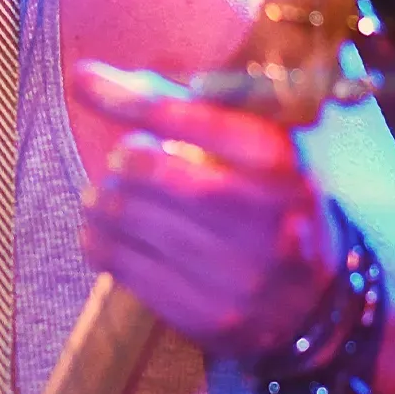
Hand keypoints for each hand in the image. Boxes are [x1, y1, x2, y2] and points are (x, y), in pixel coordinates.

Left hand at [72, 60, 342, 363]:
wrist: (309, 303)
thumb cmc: (265, 205)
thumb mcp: (249, 149)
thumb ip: (177, 107)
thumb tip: (86, 78)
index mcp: (280, 163)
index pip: (191, 118)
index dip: (131, 99)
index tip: (85, 83)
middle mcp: (264, 218)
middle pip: (154, 171)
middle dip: (123, 160)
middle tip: (122, 163)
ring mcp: (236, 274)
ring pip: (130, 219)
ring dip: (101, 202)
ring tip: (105, 199)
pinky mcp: (205, 315)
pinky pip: (123, 266)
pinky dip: (97, 242)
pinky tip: (101, 235)